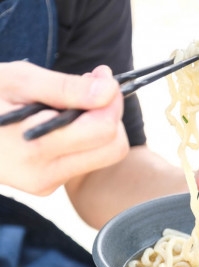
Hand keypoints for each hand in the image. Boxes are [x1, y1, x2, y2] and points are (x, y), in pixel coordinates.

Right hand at [0, 61, 128, 194]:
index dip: (112, 103)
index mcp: (35, 148)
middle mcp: (44, 175)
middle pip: (112, 149)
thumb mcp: (18, 81)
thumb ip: (67, 88)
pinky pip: (82, 161)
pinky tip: (58, 122)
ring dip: (97, 126)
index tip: (103, 80)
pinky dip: (81, 138)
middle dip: (110, 116)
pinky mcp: (46, 186)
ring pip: (101, 156)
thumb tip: (110, 91)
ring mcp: (46, 184)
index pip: (105, 132)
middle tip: (91, 89)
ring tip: (68, 104)